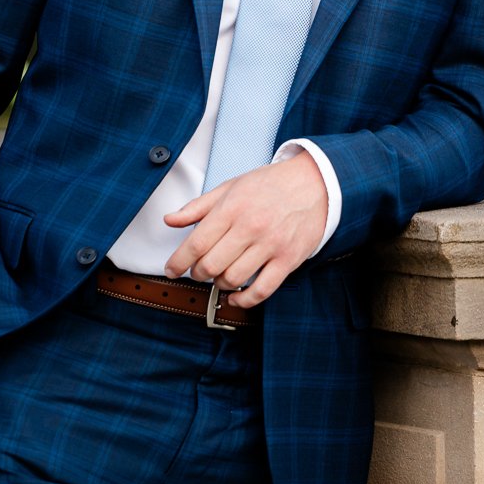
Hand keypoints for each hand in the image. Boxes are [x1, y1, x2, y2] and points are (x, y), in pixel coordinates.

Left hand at [163, 151, 327, 307]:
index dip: (178, 262)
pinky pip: (262, 290)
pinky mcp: (288, 259)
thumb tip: (170, 220)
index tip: (172, 270)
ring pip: (233, 279)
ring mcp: (270, 245)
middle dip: (198, 274)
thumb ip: (198, 206)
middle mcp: (250, 227)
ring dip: (220, 284)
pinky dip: (244, 300)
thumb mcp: (230, 187)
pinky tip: (235, 298)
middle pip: (211, 265)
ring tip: (220, 277)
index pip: (196, 243)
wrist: (313, 183)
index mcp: (231, 208)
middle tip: (198, 272)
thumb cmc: (270, 185)